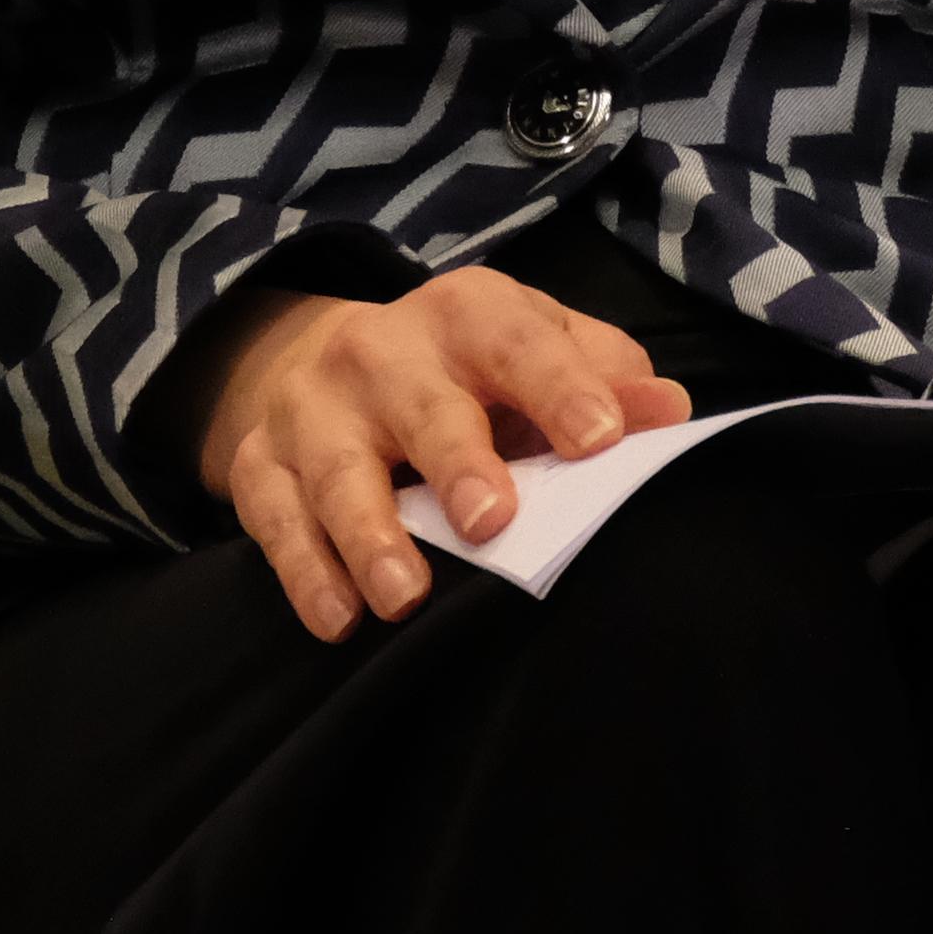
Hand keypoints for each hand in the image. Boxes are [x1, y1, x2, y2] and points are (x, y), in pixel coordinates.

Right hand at [188, 267, 693, 641]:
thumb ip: (606, 378)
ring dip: (369, 534)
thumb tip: (670, 413)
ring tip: (403, 596)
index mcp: (468, 314)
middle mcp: (383, 350)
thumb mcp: (538, 349)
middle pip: (422, 406)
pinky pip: (276, 520)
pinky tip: (338, 619)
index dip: (562, 387)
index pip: (520, 343)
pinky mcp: (262, 463)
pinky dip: (305, 571)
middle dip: (456, 461)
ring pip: (340, 471)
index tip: (601, 439)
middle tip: (492, 522)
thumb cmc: (469, 371)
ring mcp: (313, 407)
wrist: (331, 360)